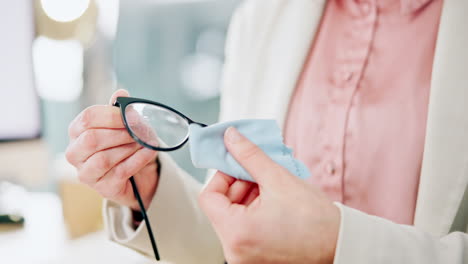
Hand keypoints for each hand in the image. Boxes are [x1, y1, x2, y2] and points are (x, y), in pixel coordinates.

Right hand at [66, 89, 158, 209]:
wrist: (138, 176)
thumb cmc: (125, 145)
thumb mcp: (123, 125)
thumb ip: (120, 110)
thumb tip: (121, 93)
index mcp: (77, 132)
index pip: (87, 118)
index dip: (111, 115)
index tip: (131, 115)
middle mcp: (75, 153)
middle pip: (91, 139)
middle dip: (119, 133)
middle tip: (139, 130)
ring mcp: (86, 173)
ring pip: (103, 158)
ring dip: (128, 147)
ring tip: (143, 141)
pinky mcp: (103, 188)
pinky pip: (120, 172)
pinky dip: (138, 159)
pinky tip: (149, 151)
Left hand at [198, 127, 340, 263]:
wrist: (340, 245)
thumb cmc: (316, 222)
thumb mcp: (278, 178)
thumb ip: (249, 155)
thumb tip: (232, 138)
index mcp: (237, 233)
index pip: (209, 197)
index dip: (222, 175)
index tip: (236, 165)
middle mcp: (235, 251)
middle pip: (221, 207)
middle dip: (239, 185)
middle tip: (259, 174)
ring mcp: (244, 257)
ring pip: (233, 218)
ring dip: (247, 198)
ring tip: (271, 189)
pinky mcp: (254, 259)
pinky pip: (244, 230)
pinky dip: (253, 213)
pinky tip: (273, 204)